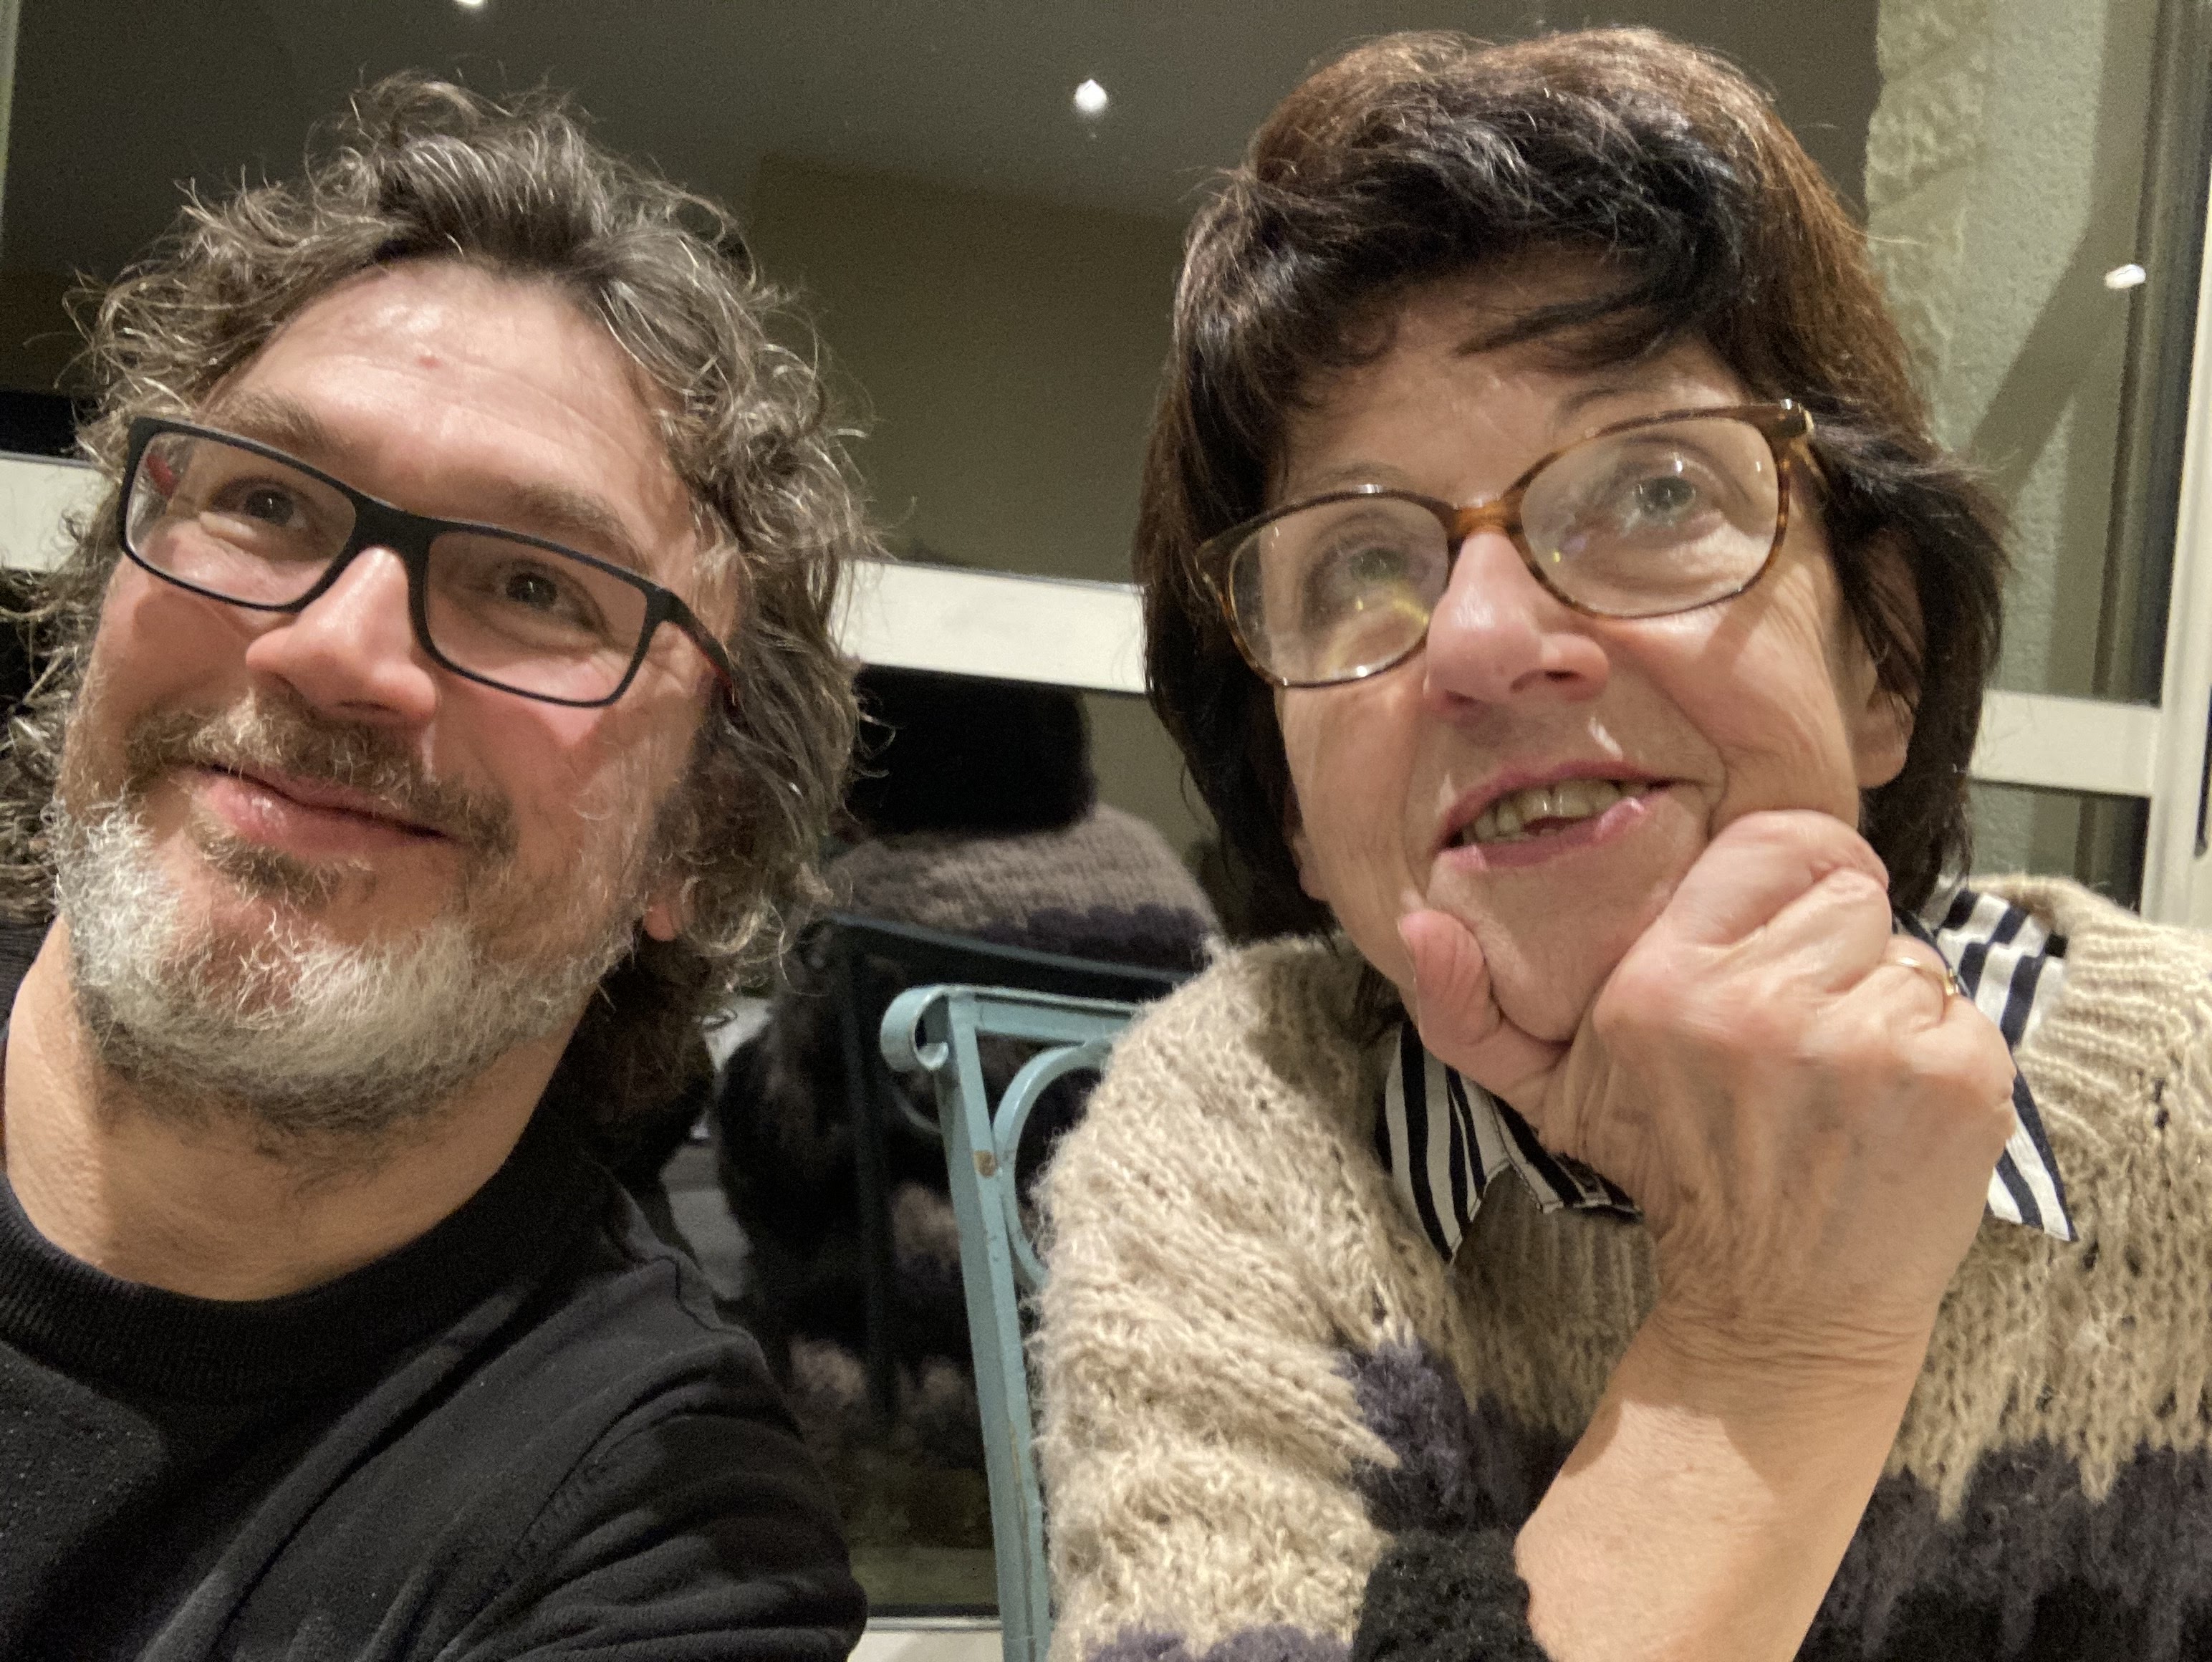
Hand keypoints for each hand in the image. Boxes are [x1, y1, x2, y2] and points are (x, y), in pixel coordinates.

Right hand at [1397, 810, 2017, 1373]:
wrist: (1780, 1311)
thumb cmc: (1673, 1181)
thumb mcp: (1548, 1095)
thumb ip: (1470, 1008)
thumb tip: (1416, 923)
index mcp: (1662, 988)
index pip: (1776, 840)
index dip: (1788, 874)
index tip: (1779, 927)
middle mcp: (1763, 1006)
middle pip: (1846, 892)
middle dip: (1829, 948)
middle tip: (1796, 1028)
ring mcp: (1868, 1041)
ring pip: (1905, 950)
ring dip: (1880, 1001)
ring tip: (1838, 1074)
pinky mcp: (1955, 1079)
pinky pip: (1961, 1007)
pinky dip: (1936, 1052)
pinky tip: (1887, 1106)